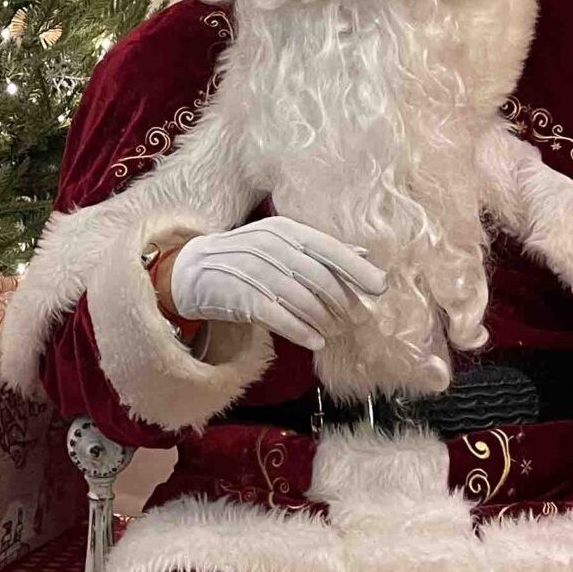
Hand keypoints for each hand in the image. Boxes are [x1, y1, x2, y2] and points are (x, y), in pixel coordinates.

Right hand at [166, 218, 384, 353]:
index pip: (327, 248)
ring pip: (299, 297)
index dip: (355, 268)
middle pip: (317, 275)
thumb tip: (362, 253)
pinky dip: (299, 330)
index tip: (379, 287)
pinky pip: (276, 315)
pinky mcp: (238, 296)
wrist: (193, 270)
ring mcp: (252, 269)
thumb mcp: (281, 244)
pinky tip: (315, 341)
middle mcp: (269, 245)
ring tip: (336, 332)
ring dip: (324, 319)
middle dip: (342, 300)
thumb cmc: (247, 258)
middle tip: (358, 318)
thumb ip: (320, 249)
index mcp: (284, 229)